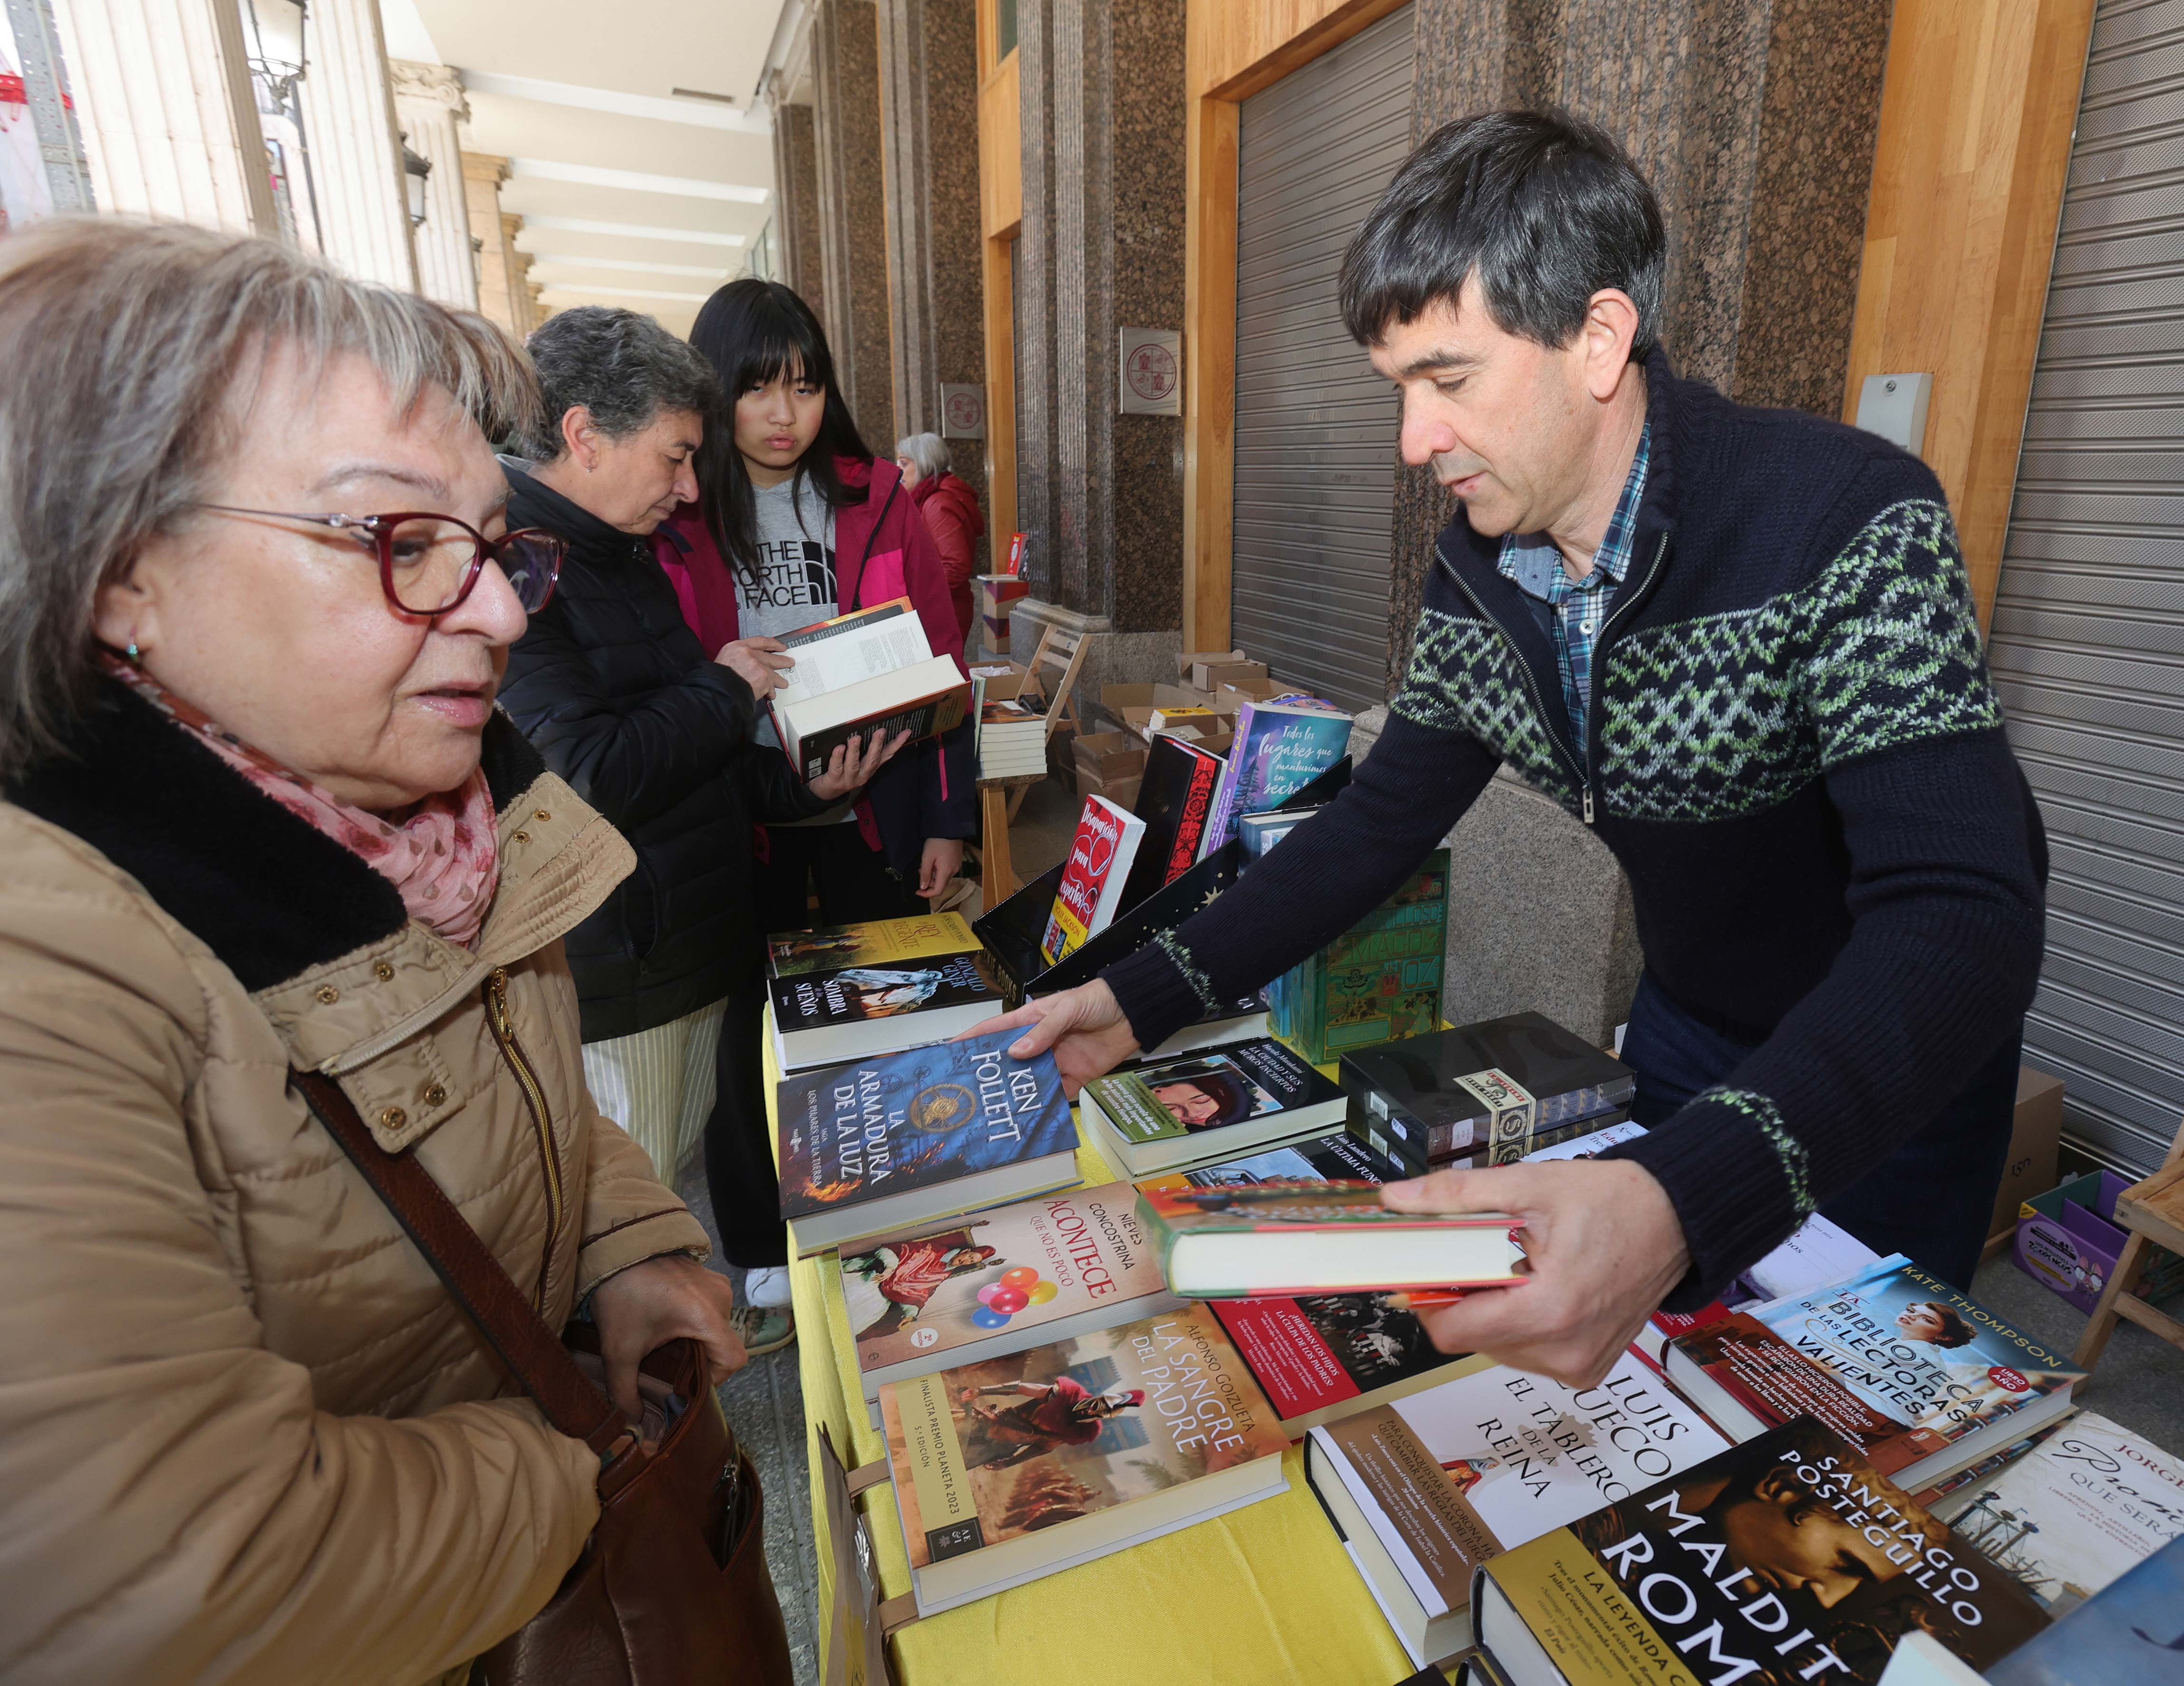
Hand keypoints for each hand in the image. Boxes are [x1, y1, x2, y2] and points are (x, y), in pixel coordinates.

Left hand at [588, 1253, 744, 1424]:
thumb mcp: (619, 1348)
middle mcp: (720, 1297)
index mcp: (706, 1316)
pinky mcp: (708, 1274)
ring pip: (717, 1326)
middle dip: (699, 1358)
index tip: (686, 1378)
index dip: (714, 1377)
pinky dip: (695, 1320)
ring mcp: (717, 1283)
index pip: (733, 1360)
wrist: (615, 1247)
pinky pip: (712, 1308)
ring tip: (665, 1338)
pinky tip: (667, 1319)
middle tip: (667, 1361)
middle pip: (724, 1343)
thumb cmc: (622, 1295)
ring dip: (696, 1338)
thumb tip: (632, 1421)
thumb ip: (625, 1390)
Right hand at [718, 636, 792, 697]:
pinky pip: (770, 686)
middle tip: (789, 661)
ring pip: (773, 672)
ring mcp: (757, 665)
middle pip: (770, 656)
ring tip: (783, 683)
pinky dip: (771, 692)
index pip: (759, 641)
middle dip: (782, 660)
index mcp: (737, 647)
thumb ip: (738, 659)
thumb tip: (746, 664)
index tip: (779, 645)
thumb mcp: (724, 661)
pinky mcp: (764, 677)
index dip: (772, 643)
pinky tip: (771, 694)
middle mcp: (748, 653)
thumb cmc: (717, 679)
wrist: (718, 690)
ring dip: (779, 680)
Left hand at [808, 728, 909, 800]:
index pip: (886, 755)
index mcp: (869, 768)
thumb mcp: (854, 762)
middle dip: (877, 745)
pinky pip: (836, 767)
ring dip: (855, 750)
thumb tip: (865, 728)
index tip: (906, 732)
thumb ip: (861, 750)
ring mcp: (849, 779)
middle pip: (872, 760)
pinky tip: (839, 748)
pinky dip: (838, 757)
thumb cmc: (840, 772)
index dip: (897, 744)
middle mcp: (862, 774)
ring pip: (854, 764)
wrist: (824, 792)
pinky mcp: (835, 781)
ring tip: (856, 738)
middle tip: (880, 731)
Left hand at [919, 836, 964, 898]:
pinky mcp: (957, 861)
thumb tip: (923, 887)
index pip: (938, 890)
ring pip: (943, 877)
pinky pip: (947, 870)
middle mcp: (953, 871)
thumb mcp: (927, 857)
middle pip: (940, 884)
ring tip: (926, 863)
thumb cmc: (937, 841)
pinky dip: (938, 870)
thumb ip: (925, 874)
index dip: (927, 894)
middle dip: (929, 881)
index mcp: (946, 872)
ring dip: (933, 874)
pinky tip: (933, 860)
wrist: (950, 828)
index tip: (918, 891)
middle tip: (920, 869)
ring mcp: (956, 866)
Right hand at [962, 980, 1138, 1096]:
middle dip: (990, 1074)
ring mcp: (1056, 1063)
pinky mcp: (1075, 1079)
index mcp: (1031, 1020)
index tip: (949, 1052)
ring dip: (1016, 1093)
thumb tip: (1015, 1053)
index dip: (972, 1039)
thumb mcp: (1066, 1009)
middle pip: (1009, 1061)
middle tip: (967, 1092)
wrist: (1134, 1012)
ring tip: (994, 1110)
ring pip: (1029, 1081)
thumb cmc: (1096, 1001)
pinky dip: (1045, 1105)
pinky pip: (1056, 1095)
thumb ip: (1043, 1031)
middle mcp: (1039, 1044)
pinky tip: (1030, 1116)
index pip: (995, 1030)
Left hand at [1380, 1159, 1690, 1386]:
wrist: (1675, 1219)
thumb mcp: (1528, 1185)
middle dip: (1465, 1297)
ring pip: (1498, 1348)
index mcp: (1548, 1311)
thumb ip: (1456, 1196)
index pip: (1453, 1331)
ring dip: (1493, 1311)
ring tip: (1519, 1267)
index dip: (1428, 1297)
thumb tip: (1396, 1198)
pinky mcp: (1589, 1369)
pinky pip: (1529, 1353)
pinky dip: (1521, 1323)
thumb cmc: (1608, 1200)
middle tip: (1481, 1255)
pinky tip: (1539, 1287)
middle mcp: (1565, 1351)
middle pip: (1473, 1339)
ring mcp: (1580, 1366)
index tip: (1427, 1266)